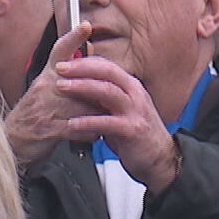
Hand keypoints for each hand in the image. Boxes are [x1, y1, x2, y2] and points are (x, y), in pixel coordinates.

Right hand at [4, 22, 98, 167]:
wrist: (11, 142)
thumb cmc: (33, 116)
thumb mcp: (45, 92)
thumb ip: (67, 80)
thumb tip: (92, 70)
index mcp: (46, 78)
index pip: (59, 52)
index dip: (72, 38)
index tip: (85, 26)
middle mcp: (45, 89)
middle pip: (81, 82)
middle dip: (98, 94)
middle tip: (109, 101)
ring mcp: (45, 109)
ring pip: (83, 106)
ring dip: (96, 115)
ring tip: (101, 121)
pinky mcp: (47, 129)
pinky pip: (77, 127)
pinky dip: (89, 132)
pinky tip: (92, 135)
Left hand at [49, 50, 179, 194]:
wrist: (159, 158)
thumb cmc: (134, 133)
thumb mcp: (119, 109)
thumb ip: (104, 97)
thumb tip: (79, 85)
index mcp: (130, 87)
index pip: (107, 66)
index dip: (85, 61)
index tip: (63, 60)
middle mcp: (134, 94)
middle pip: (108, 72)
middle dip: (82, 68)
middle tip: (59, 68)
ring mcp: (134, 111)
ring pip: (108, 91)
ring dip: (82, 87)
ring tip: (61, 87)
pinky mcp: (132, 130)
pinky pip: (107, 123)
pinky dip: (88, 122)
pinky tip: (71, 124)